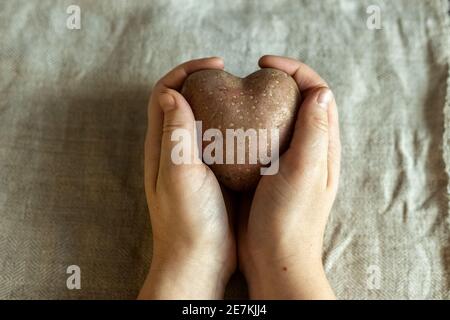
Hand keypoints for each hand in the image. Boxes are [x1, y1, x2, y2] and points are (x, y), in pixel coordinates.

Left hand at [138, 57, 235, 299]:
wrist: (200, 261)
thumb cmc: (188, 222)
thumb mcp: (180, 175)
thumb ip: (175, 134)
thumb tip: (172, 92)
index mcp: (162, 145)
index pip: (165, 92)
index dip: (187, 71)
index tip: (217, 66)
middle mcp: (175, 149)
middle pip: (184, 101)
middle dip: (205, 81)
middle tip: (233, 77)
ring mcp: (195, 162)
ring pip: (205, 120)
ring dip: (221, 103)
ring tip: (246, 99)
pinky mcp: (214, 175)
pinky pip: (222, 142)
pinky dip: (235, 128)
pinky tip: (255, 130)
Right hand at [238, 55, 340, 299]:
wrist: (274, 258)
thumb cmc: (291, 219)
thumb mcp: (305, 172)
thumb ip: (314, 132)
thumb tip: (320, 91)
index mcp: (322, 144)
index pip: (316, 92)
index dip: (295, 69)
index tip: (264, 64)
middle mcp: (306, 147)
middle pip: (295, 101)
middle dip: (275, 81)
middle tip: (248, 76)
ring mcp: (284, 159)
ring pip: (273, 118)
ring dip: (257, 102)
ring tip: (235, 96)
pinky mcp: (264, 171)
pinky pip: (255, 138)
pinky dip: (243, 126)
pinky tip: (225, 126)